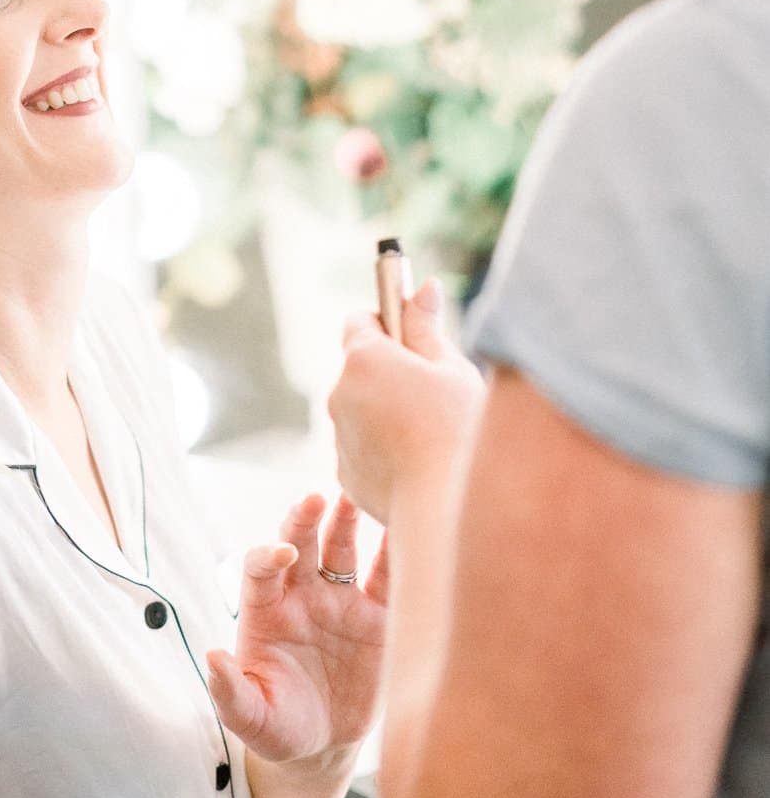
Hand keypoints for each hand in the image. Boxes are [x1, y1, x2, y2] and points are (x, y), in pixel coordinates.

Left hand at [204, 491, 387, 764]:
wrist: (325, 746)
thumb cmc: (280, 729)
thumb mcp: (253, 719)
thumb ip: (231, 693)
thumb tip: (213, 657)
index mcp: (266, 613)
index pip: (260, 570)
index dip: (267, 556)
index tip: (282, 555)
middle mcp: (301, 598)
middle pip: (299, 545)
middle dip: (303, 521)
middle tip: (314, 498)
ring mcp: (340, 603)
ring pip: (341, 550)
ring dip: (345, 521)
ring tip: (353, 495)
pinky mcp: (376, 618)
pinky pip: (386, 578)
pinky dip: (395, 553)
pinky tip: (406, 528)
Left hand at [328, 276, 485, 524]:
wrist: (447, 510)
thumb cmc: (459, 432)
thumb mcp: (451, 369)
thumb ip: (427, 327)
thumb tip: (421, 287)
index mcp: (364, 359)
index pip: (360, 320)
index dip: (387, 323)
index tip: (413, 334)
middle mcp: (340, 394)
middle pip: (361, 367)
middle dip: (391, 371)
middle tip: (435, 389)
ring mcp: (338, 436)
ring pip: (362, 409)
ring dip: (387, 410)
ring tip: (432, 432)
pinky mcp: (345, 473)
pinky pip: (363, 446)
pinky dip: (384, 447)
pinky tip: (419, 461)